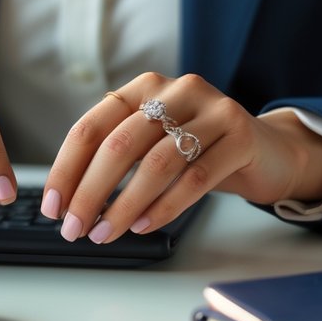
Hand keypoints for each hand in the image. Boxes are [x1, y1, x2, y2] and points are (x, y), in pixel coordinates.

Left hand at [42, 72, 321, 242]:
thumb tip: (67, 199)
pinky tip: (146, 225)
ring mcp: (213, 110)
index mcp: (145, 87)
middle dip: (90, 191)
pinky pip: (196, 177)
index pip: (92, 126)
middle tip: (75, 228)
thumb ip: (117, 155)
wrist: (267, 152)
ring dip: (125, 205)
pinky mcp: (241, 136)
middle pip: (120, 144)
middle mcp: (177, 90)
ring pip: (157, 162)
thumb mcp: (154, 142)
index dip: (67, 168)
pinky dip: (165, 207)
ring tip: (106, 233)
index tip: (53, 206)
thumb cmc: (199, 151)